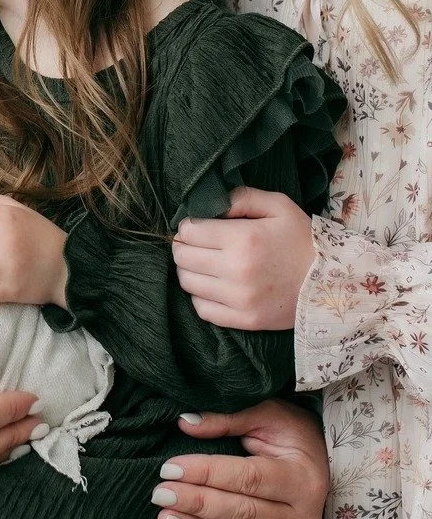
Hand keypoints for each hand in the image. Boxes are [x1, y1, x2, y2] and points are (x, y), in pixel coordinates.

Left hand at [150, 400, 328, 518]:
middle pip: (241, 511)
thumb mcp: (268, 414)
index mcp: (301, 478)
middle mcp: (299, 514)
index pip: (247, 478)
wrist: (323, 462)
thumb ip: (227, 419)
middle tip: (160, 494)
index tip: (169, 468)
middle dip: (196, 503)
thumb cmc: (293, 433)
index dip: (207, 474)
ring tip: (163, 518)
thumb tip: (185, 423)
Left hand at [173, 187, 314, 329]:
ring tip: (206, 264)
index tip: (197, 227)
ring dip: (190, 271)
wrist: (336, 284)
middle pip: (183, 257)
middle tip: (198, 245)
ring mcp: (240, 299)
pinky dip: (201, 297)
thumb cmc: (304, 241)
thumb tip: (211, 202)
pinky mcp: (245, 320)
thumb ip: (242, 197)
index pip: (189, 232)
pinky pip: (202, 309)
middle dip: (184, 247)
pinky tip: (214, 286)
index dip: (189, 226)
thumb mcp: (279, 206)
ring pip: (188, 283)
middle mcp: (237, 271)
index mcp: (244, 240)